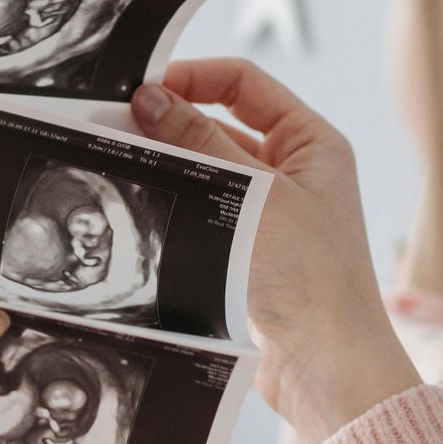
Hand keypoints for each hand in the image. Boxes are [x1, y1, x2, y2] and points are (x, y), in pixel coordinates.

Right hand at [132, 61, 420, 443]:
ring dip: (169, 168)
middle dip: (170, 124)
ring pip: (208, 174)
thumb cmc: (310, 278)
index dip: (193, 77)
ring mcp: (273, 216)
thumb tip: (153, 98)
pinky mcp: (252, 256)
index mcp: (313, 143)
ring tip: (121, 164)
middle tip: (116, 126)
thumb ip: (199, 144)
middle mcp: (296, 173)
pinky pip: (206, 216)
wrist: (326, 366)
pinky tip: (142, 208)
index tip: (142, 88)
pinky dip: (176, 208)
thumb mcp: (251, 195)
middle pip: (221, 126)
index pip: (245, 83)